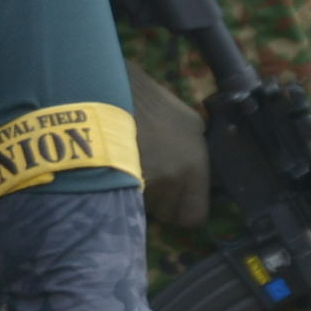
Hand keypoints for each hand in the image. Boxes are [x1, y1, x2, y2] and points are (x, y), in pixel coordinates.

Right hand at [127, 62, 208, 230]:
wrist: (110, 93)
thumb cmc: (152, 104)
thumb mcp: (191, 125)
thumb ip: (198, 156)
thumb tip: (201, 178)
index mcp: (193, 168)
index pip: (194, 217)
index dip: (185, 210)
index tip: (179, 200)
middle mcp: (170, 180)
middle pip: (167, 214)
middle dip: (163, 203)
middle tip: (156, 180)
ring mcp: (142, 182)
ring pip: (145, 208)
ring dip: (143, 195)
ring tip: (136, 170)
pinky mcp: (115, 181)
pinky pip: (125, 198)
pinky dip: (124, 189)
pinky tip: (120, 169)